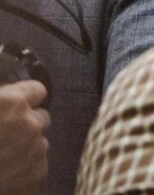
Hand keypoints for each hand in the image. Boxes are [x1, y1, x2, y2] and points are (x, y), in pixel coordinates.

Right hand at [0, 80, 49, 194]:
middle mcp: (30, 123)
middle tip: (6, 135)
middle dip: (27, 124)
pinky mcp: (37, 172)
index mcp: (12, 103)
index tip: (17, 108)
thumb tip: (6, 102)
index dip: (26, 99)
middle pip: (41, 117)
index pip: (37, 90)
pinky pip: (37, 164)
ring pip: (39, 142)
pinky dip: (25, 168)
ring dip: (26, 146)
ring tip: (2, 155)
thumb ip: (0, 101)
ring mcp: (36, 148)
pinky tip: (5, 171)